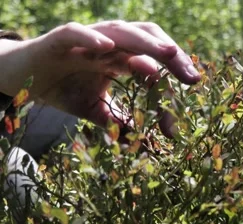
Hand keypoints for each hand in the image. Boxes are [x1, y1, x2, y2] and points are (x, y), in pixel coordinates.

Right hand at [0, 21, 199, 128]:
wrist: (21, 78)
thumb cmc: (63, 89)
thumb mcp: (96, 111)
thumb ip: (119, 123)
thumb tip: (143, 146)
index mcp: (121, 57)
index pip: (154, 60)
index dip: (174, 72)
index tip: (194, 88)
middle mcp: (109, 44)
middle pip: (147, 38)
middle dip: (172, 54)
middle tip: (192, 75)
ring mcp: (86, 39)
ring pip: (120, 32)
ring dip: (145, 41)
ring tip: (168, 53)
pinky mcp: (58, 39)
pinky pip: (76, 33)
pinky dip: (92, 39)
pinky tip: (108, 51)